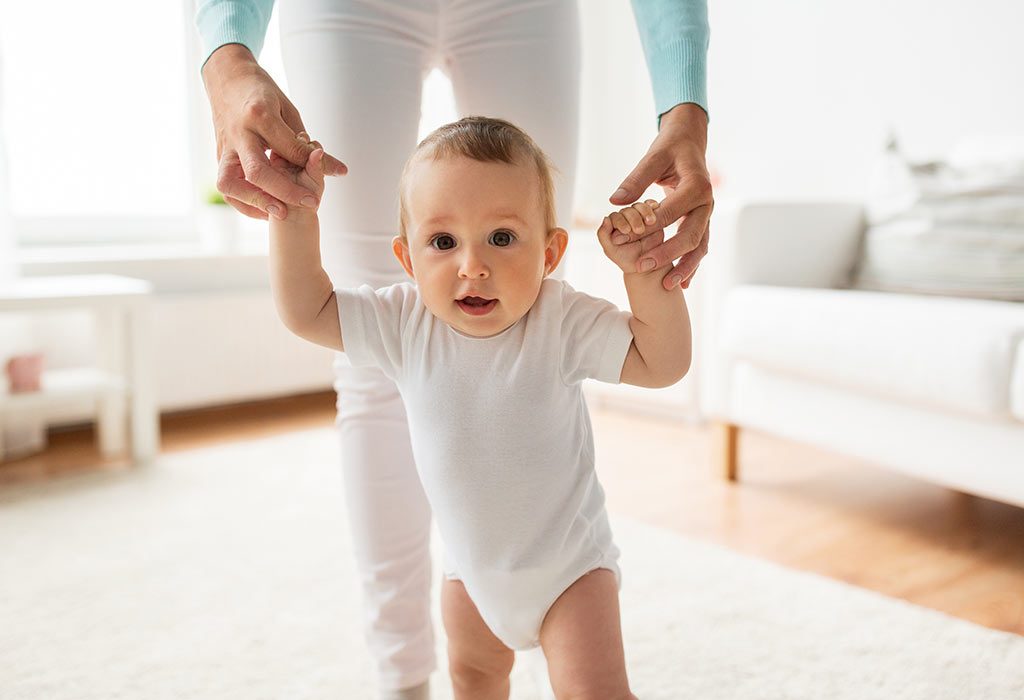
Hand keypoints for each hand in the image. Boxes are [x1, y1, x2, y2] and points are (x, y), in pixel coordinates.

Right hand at [201, 44, 347, 220]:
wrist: (226, 79)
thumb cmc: (261, 93)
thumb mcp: (288, 110)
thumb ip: (307, 144)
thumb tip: (339, 171)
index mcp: (259, 115)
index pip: (287, 147)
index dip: (308, 165)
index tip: (325, 180)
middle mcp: (239, 133)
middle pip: (257, 171)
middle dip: (284, 192)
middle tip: (309, 203)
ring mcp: (225, 146)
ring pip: (230, 182)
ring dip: (255, 201)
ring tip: (281, 211)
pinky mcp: (219, 155)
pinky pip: (226, 186)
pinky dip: (243, 202)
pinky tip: (265, 209)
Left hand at [597, 201, 665, 274]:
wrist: (647, 266)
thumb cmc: (627, 259)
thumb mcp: (611, 250)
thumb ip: (603, 235)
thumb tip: (605, 218)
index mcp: (613, 225)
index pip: (615, 217)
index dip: (620, 221)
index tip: (626, 231)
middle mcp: (625, 218)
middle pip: (627, 210)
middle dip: (633, 218)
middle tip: (639, 230)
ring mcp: (639, 216)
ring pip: (640, 206)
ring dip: (644, 211)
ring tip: (650, 221)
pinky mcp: (653, 216)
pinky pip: (652, 205)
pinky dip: (653, 204)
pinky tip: (656, 207)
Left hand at [609, 103, 711, 289]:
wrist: (690, 142)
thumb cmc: (671, 148)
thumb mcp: (653, 157)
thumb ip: (635, 180)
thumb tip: (615, 201)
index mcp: (697, 185)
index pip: (670, 212)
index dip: (647, 227)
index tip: (625, 240)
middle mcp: (707, 202)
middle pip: (690, 235)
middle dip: (667, 254)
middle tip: (643, 267)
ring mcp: (707, 214)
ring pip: (699, 246)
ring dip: (685, 267)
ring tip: (668, 285)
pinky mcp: (703, 221)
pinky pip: (699, 246)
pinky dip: (691, 265)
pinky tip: (682, 284)